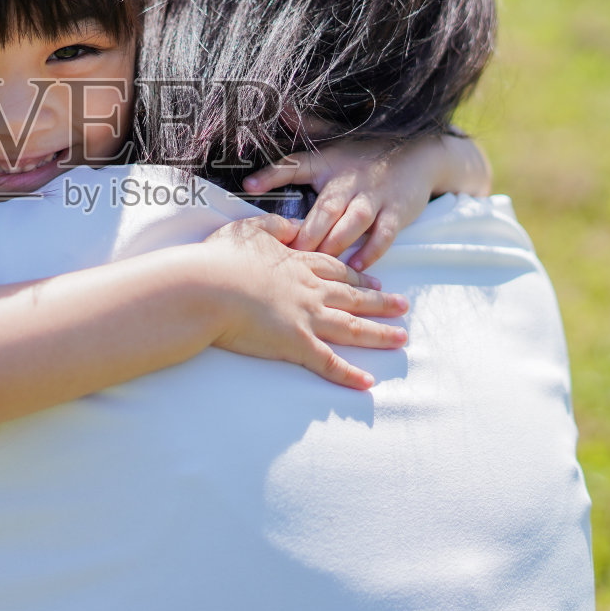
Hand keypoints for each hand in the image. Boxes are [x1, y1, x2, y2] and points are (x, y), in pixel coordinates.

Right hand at [199, 214, 408, 389]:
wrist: (206, 286)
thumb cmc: (220, 258)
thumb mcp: (249, 229)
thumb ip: (275, 226)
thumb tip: (294, 226)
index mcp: (297, 263)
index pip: (335, 270)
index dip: (356, 276)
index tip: (374, 281)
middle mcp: (309, 290)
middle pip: (353, 297)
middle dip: (381, 302)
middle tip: (403, 306)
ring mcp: (306, 318)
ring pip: (352, 327)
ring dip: (379, 334)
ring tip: (402, 338)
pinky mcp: (296, 344)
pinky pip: (329, 363)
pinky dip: (349, 375)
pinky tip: (367, 384)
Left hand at [241, 133, 492, 271]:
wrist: (420, 152)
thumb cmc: (368, 150)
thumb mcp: (336, 137)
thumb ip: (308, 127)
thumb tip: (282, 108)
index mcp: (329, 162)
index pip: (297, 165)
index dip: (273, 173)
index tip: (249, 185)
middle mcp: (350, 179)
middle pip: (326, 207)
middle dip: (308, 231)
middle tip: (291, 253)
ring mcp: (376, 196)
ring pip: (353, 222)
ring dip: (336, 243)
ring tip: (320, 262)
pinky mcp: (398, 211)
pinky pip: (384, 234)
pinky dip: (371, 250)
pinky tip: (357, 266)